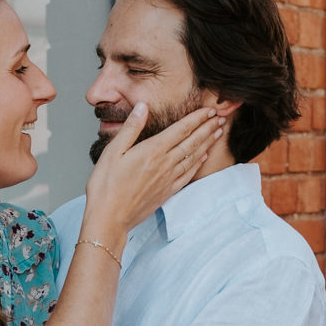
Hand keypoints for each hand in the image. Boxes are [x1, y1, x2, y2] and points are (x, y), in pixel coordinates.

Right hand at [82, 104, 221, 243]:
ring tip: (218, 132)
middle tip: (220, 117)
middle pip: (192, 141)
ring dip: (207, 143)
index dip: (197, 118)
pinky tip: (204, 157)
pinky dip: (198, 163)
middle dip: (207, 128)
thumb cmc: (106, 186)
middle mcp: (165, 164)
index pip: (181, 129)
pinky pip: (188, 174)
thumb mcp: (112, 152)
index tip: (209, 110)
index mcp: (152, 151)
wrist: (109, 218)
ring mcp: (168, 179)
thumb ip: (131, 128)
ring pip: (194, 156)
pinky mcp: (167, 192)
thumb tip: (142, 107)